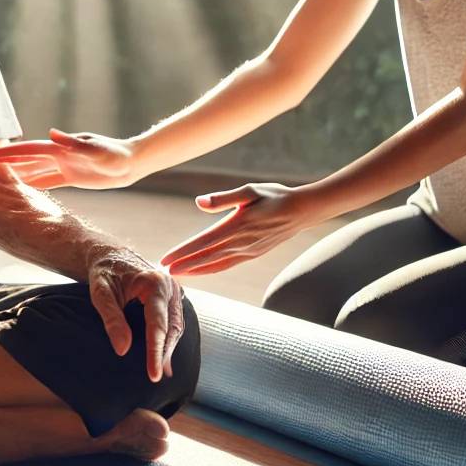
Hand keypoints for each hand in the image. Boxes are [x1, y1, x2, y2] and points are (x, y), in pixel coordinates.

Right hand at [0, 128, 137, 189]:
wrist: (133, 162)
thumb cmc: (118, 156)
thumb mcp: (98, 150)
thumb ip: (75, 144)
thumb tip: (51, 134)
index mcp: (60, 148)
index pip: (27, 151)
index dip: (5, 153)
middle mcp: (58, 155)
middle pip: (23, 158)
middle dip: (1, 160)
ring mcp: (63, 165)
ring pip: (32, 170)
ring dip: (12, 172)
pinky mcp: (71, 176)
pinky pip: (46, 181)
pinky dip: (31, 183)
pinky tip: (21, 188)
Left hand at [88, 251, 184, 381]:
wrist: (110, 255)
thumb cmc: (103, 273)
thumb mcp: (100, 293)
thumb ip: (111, 319)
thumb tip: (123, 349)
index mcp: (155, 283)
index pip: (158, 325)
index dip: (155, 352)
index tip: (154, 375)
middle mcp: (170, 286)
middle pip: (172, 328)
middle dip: (165, 353)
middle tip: (155, 378)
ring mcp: (173, 291)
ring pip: (177, 326)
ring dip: (169, 349)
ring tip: (161, 372)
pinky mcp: (170, 297)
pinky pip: (174, 321)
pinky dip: (169, 339)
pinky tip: (163, 356)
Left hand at [161, 183, 319, 274]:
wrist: (302, 211)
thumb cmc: (274, 196)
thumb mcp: (250, 191)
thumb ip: (223, 198)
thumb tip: (199, 202)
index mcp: (236, 226)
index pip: (203, 242)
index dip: (183, 252)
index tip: (166, 260)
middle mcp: (241, 243)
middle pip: (205, 257)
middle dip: (183, 265)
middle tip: (163, 272)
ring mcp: (247, 252)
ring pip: (216, 265)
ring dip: (195, 270)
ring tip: (177, 274)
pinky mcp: (253, 254)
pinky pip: (227, 265)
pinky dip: (211, 270)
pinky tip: (201, 271)